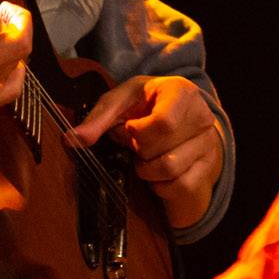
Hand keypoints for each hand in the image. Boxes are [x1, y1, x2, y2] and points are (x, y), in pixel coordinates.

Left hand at [72, 74, 223, 229]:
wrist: (178, 115)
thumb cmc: (145, 105)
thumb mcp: (121, 102)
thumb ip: (97, 120)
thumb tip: (70, 140)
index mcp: (181, 92)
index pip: (164, 123)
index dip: (137, 132)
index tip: (129, 127)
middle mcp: (201, 117)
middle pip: (160, 148)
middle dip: (137, 149)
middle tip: (134, 141)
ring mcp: (207, 144)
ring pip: (169, 169)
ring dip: (146, 168)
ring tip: (144, 156)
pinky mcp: (208, 167)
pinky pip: (179, 186)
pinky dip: (160, 184)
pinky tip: (157, 171)